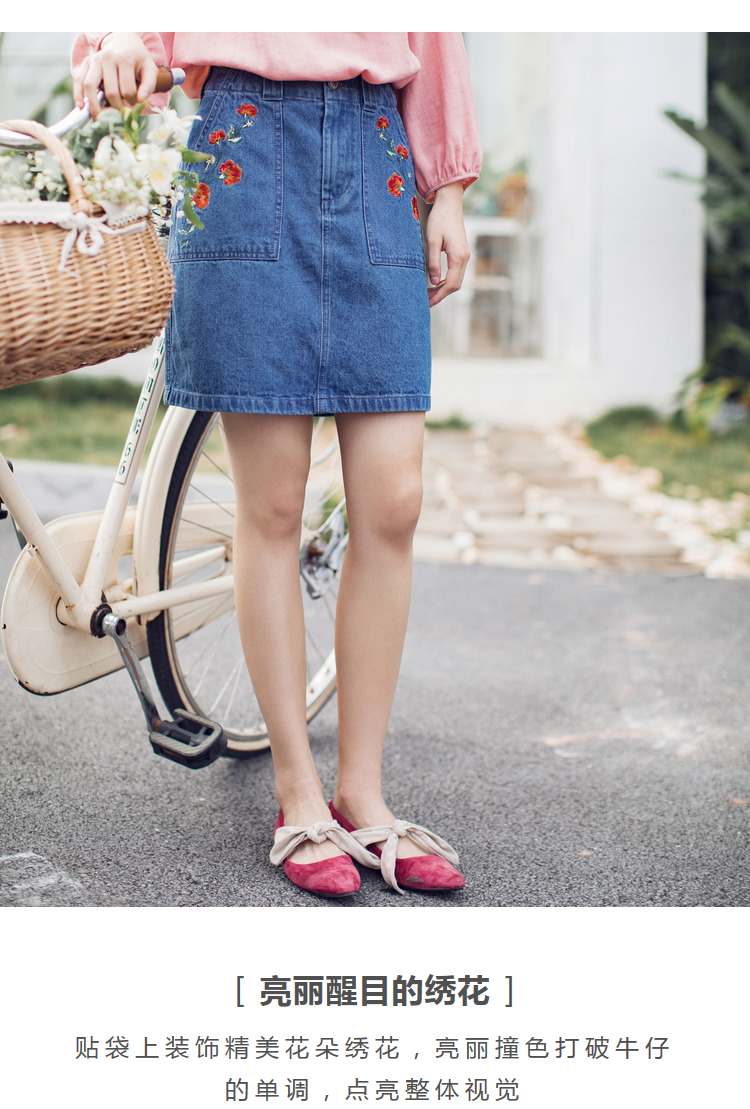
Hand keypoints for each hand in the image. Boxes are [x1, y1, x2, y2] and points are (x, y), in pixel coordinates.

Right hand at [73, 32, 158, 117]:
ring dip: (95, 106)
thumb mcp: (149, 69)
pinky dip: (78, 94)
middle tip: (120, 114)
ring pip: (90, 86)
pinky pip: (78, 80)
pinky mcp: (86, 62)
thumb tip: (142, 100)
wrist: (124, 42)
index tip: (133, 106)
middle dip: (116, 107)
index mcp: (125, 59)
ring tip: (100, 119)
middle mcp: (108, 57)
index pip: (127, 91)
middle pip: (111, 91)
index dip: (131, 103)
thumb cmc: (138, 60)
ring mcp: (95, 59)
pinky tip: (80, 107)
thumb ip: (149, 85)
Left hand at [425, 182, 470, 306]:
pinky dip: (447, 281)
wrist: (450, 203)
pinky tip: (436, 282)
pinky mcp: (463, 252)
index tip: (428, 303)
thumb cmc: (439, 219)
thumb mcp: (432, 240)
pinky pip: (457, 272)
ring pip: (457, 280)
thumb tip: (433, 282)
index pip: (450, 284)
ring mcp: (465, 255)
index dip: (439, 296)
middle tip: (426, 300)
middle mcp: (465, 258)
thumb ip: (433, 262)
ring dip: (443, 289)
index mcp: (458, 256)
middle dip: (441, 295)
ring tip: (429, 293)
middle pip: (455, 285)